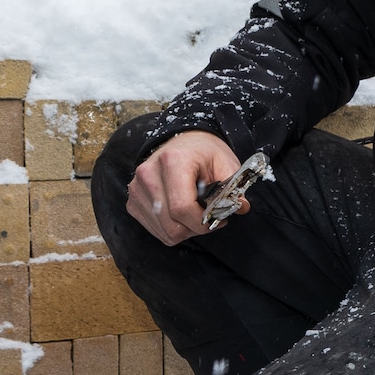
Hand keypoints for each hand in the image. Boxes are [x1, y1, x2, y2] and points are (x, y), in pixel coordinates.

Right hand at [127, 131, 241, 246]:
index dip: (203, 222)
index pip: (182, 208)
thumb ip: (233, 187)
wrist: (184, 142)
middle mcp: (148, 174)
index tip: (219, 219)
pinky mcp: (133, 200)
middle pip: (172, 224)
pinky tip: (182, 216)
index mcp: (172, 161)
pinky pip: (154, 230)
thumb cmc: (205, 153)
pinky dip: (172, 229)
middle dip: (196, 229)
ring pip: (164, 231)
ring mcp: (137, 188)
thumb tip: (241, 207)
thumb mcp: (226, 163)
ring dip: (185, 231)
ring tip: (196, 215)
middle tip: (210, 218)